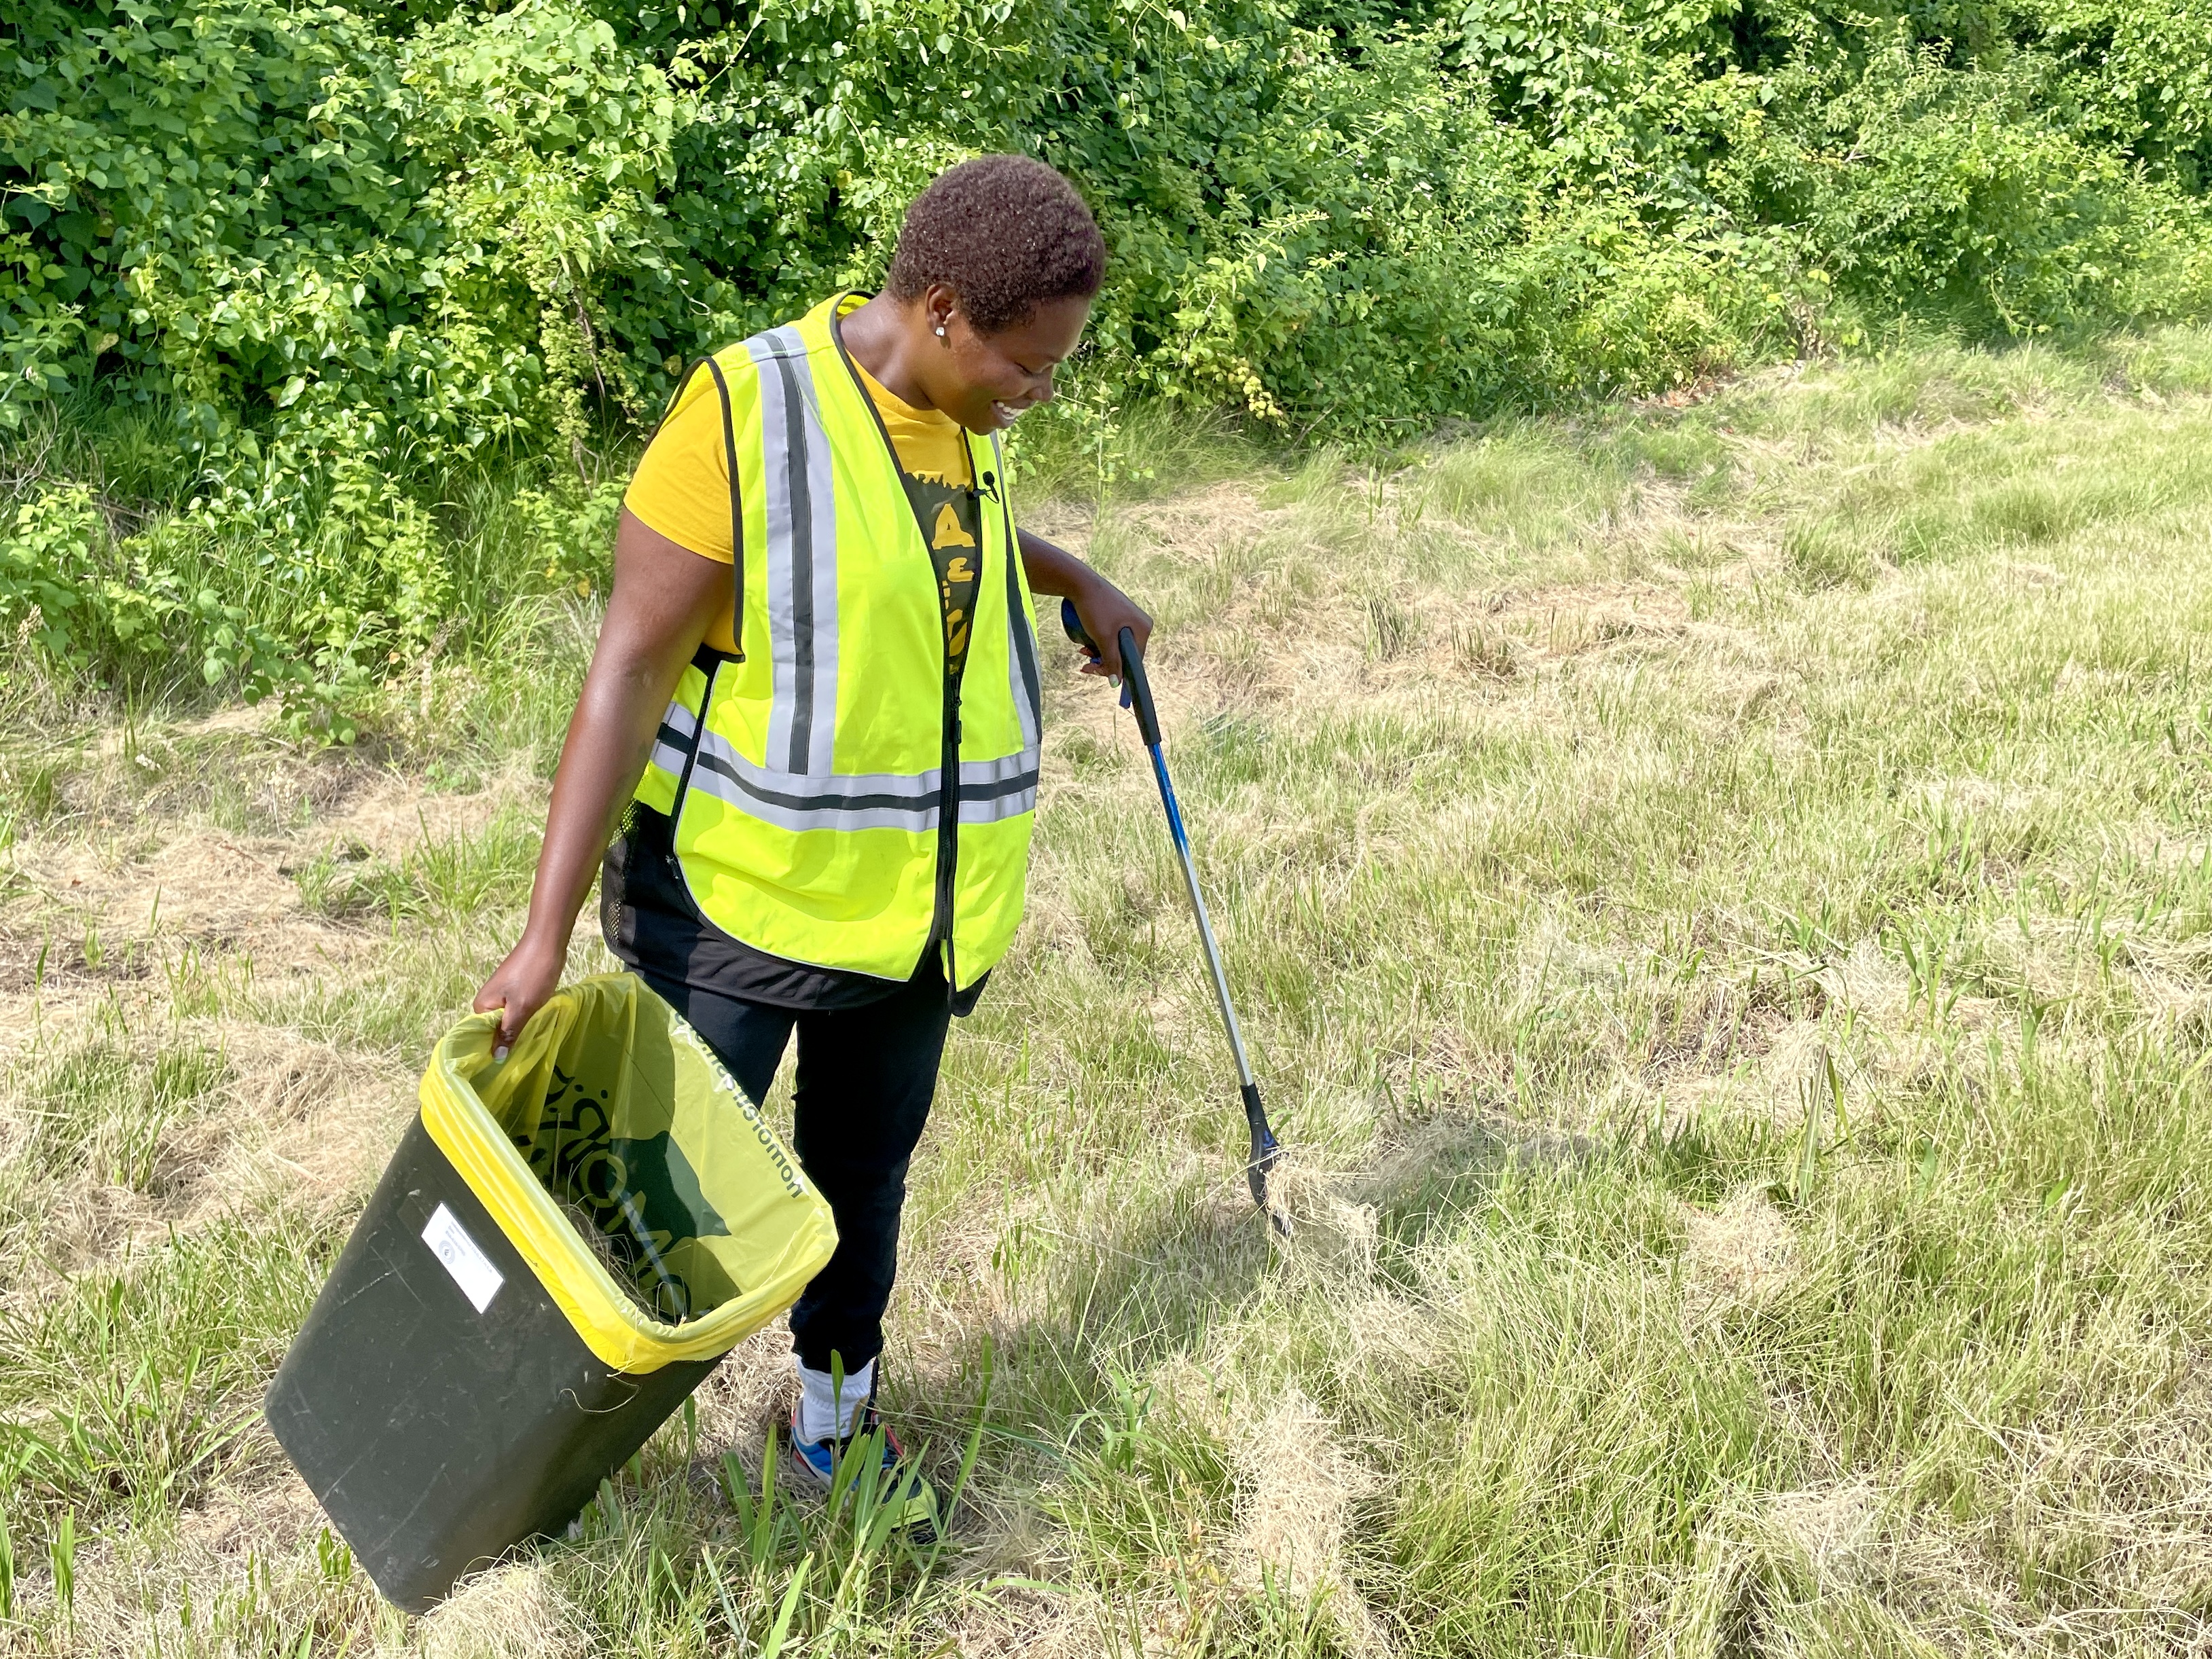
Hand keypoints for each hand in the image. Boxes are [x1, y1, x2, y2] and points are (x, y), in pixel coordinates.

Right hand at [473, 932, 566, 1056]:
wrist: (547, 943)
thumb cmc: (533, 975)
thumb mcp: (521, 1008)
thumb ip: (508, 1032)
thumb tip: (496, 1057)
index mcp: (481, 1006)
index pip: (480, 1036)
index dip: (492, 1050)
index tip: (504, 1066)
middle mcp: (486, 1001)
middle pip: (494, 1030)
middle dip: (506, 1041)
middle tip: (520, 1058)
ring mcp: (501, 995)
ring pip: (506, 1021)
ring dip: (517, 1031)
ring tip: (528, 1048)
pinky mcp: (514, 991)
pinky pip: (515, 1012)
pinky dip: (523, 1020)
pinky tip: (533, 1029)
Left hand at [1066, 578, 1152, 680]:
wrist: (1080, 583)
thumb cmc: (1095, 609)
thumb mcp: (1104, 638)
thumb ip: (1112, 661)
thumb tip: (1117, 683)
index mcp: (1143, 628)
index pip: (1134, 659)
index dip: (1116, 669)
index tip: (1097, 672)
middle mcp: (1139, 624)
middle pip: (1123, 654)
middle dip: (1104, 661)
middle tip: (1085, 666)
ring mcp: (1128, 619)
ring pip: (1114, 646)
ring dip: (1098, 653)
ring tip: (1082, 652)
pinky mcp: (1116, 615)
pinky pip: (1110, 636)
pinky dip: (1098, 643)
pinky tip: (1085, 644)